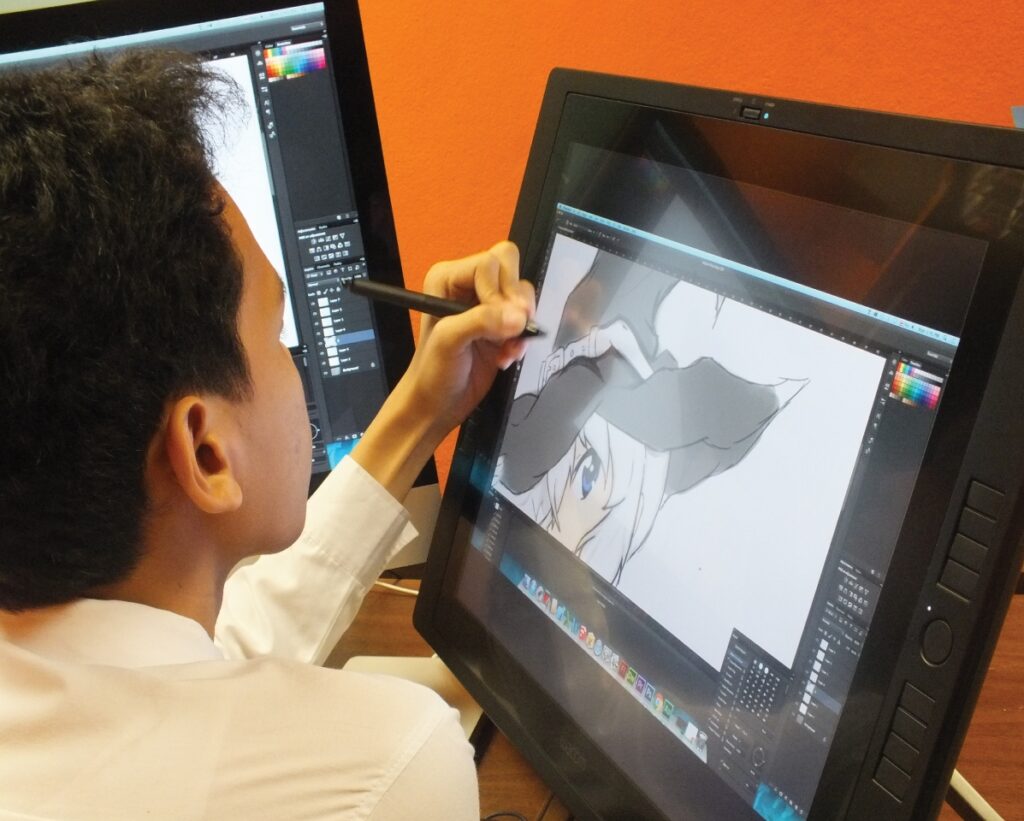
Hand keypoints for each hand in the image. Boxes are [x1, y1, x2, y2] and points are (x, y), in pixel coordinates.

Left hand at [411, 240, 534, 432]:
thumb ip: (482, 322)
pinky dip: (522, 340)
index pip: (490, 263)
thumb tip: (519, 316)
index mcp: (448, 278)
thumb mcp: (450, 341)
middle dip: (516, 302)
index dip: (500, 290)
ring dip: (519, 326)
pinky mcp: (502, 325)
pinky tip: (506, 357)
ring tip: (504, 350)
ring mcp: (487, 305)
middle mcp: (469, 285)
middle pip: (511, 269)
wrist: (438, 404)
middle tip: (511, 329)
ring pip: (523, 295)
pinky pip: (527, 319)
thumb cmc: (432, 372)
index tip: (498, 320)